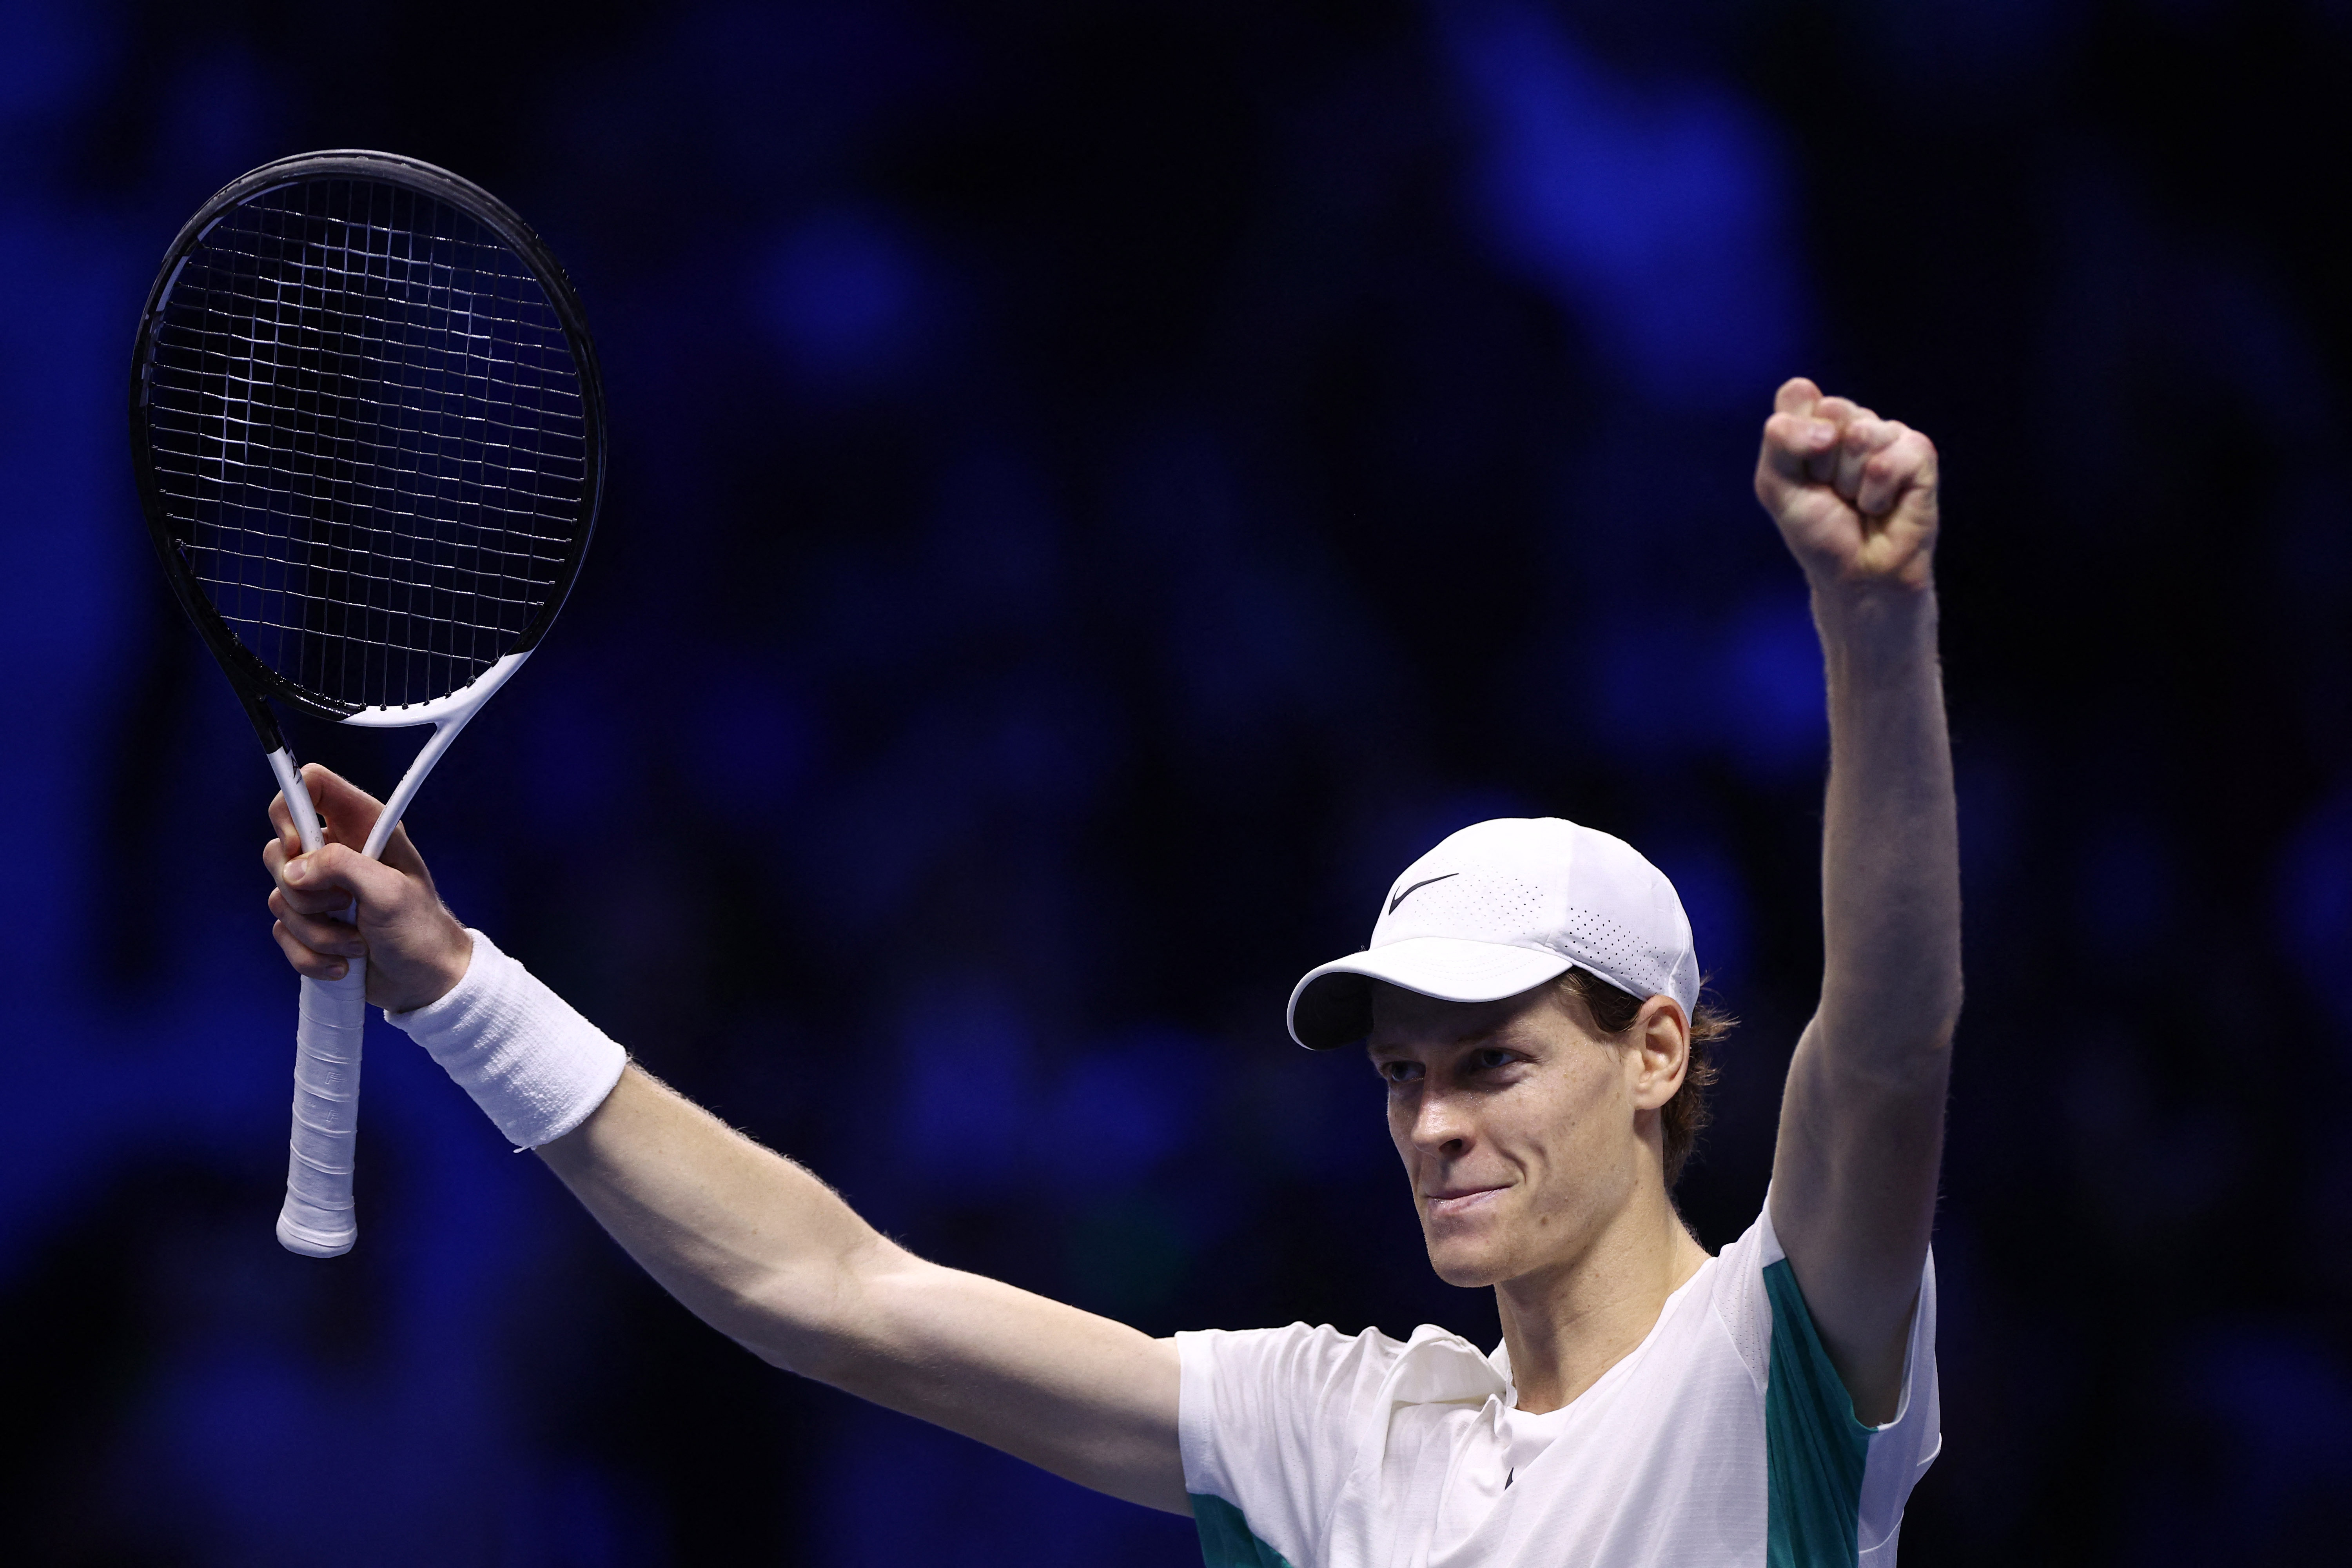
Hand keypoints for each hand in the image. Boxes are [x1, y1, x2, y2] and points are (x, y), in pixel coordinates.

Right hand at [264, 764, 472, 1012]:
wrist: (426, 982)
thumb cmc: (420, 930)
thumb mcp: (389, 891)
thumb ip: (342, 866)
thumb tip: (294, 868)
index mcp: (363, 827)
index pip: (311, 785)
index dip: (290, 810)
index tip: (297, 846)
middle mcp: (337, 852)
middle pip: (278, 850)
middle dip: (305, 891)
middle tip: (346, 905)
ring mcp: (321, 889)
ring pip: (280, 898)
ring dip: (318, 932)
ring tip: (358, 942)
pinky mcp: (310, 923)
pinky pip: (282, 933)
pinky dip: (311, 955)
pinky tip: (344, 964)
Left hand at [1755, 377, 1938, 595]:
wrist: (1856, 573)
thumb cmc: (1817, 531)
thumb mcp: (1776, 485)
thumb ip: (1780, 440)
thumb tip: (1827, 426)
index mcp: (1817, 419)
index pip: (1797, 394)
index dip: (1793, 438)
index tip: (1802, 473)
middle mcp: (1854, 420)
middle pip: (1832, 409)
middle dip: (1822, 461)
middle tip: (1832, 490)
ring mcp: (1889, 433)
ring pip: (1862, 434)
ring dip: (1850, 481)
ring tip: (1858, 501)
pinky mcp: (1920, 452)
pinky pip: (1890, 460)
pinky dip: (1877, 494)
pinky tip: (1882, 506)